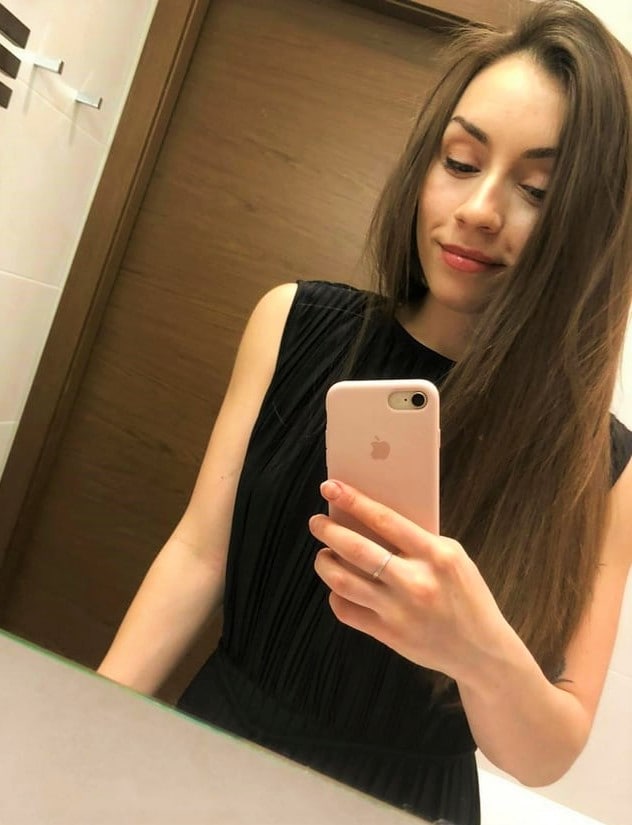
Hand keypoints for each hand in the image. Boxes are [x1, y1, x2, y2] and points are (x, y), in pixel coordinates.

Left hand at [310, 480, 509, 683]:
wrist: (481, 651)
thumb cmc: (465, 595)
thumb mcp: (452, 557)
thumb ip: (417, 540)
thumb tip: (370, 519)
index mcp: (436, 555)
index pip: (385, 520)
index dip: (353, 501)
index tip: (330, 488)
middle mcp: (415, 582)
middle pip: (357, 550)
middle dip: (329, 531)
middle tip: (316, 522)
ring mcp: (399, 611)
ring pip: (343, 582)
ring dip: (325, 563)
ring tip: (324, 554)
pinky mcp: (388, 634)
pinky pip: (347, 610)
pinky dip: (336, 595)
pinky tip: (339, 586)